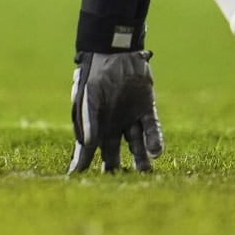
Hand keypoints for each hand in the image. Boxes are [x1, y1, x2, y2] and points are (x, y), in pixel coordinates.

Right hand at [68, 50, 162, 173]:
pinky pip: (151, 129)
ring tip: (147, 172)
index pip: (87, 149)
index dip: (83, 163)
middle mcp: (111, 123)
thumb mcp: (89, 94)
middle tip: (122, 184)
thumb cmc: (96, 72)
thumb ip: (88, 119)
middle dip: (115, 169)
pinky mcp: (146, 109)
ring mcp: (129, 117)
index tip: (78, 179)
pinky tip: (156, 152)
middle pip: (112, 153)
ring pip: (136, 146)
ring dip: (141, 160)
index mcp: (94, 121)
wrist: (116, 51)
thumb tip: (87, 144)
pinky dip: (154, 140)